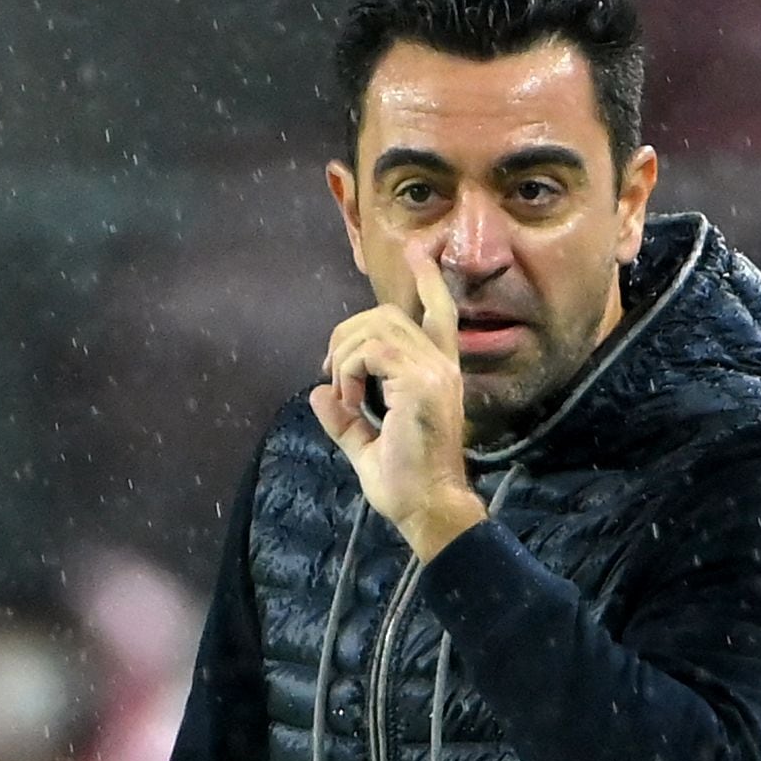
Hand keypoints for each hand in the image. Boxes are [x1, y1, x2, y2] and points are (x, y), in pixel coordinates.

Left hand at [310, 244, 485, 558]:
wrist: (426, 509)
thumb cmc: (404, 484)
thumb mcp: (365, 444)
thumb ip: (344, 417)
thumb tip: (319, 392)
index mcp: (437, 374)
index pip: (439, 313)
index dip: (429, 280)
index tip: (421, 251)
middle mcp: (441, 366)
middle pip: (387, 316)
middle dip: (346, 336)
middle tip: (333, 376)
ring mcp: (433, 372)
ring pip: (375, 330)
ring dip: (344, 358)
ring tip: (345, 397)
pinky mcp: (420, 383)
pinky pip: (370, 352)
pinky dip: (348, 372)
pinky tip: (351, 401)